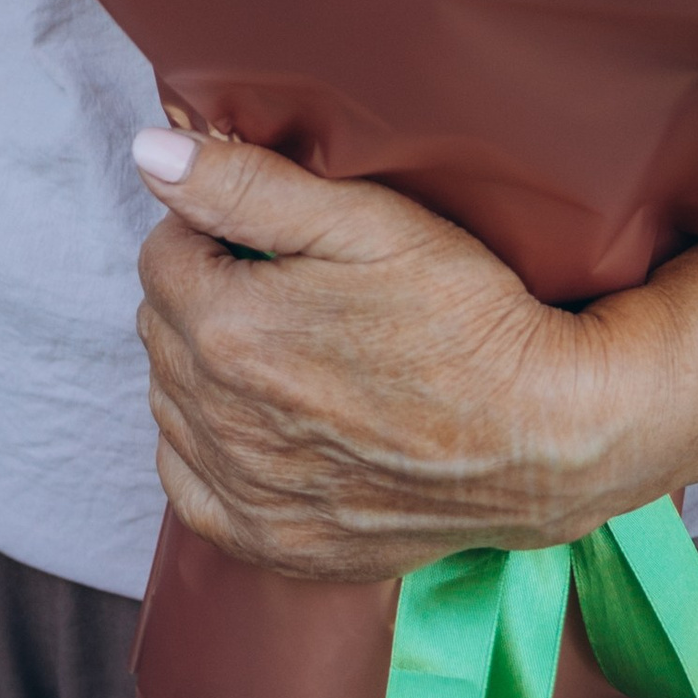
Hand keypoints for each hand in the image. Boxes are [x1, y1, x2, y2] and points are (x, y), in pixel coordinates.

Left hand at [131, 128, 619, 580]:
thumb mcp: (369, 221)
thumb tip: (150, 153)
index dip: (212, 232)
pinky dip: (208, 452)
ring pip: (171, 403)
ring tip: (287, 349)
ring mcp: (247, 493)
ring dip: (205, 369)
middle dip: (206, 295)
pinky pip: (190, 487)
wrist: (548, 436)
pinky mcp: (277, 544)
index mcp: (231, 332)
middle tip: (286, 288)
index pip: (163, 254)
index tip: (267, 238)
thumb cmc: (469, 317)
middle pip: (162, 328)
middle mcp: (222, 422)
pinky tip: (262, 425)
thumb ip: (248, 183)